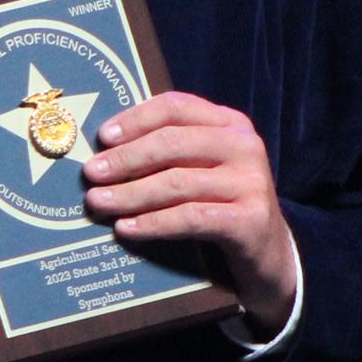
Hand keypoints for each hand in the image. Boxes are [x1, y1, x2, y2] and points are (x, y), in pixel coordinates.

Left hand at [81, 92, 297, 334]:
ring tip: (98, 203)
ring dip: (130, 193)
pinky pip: (190, 217)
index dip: (135, 119)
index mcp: (230, 124)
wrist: (270, 255)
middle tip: (92, 174)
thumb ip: (170, 153)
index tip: (103, 137)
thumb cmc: (222, 205)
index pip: (176, 107)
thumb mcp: (204, 169)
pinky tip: (126, 228)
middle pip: (172, 143)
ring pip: (177, 182)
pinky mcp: (250, 220)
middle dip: (125, 158)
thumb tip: (105, 151)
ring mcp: (251, 183)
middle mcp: (244, 146)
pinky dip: (153, 222)